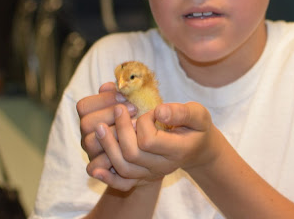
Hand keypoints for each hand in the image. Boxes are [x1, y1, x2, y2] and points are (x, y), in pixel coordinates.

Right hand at [77, 82, 137, 165]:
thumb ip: (119, 95)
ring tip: (135, 127)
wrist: (149, 150)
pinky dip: (109, 159)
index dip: (104, 100)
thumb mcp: (131, 105)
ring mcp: (92, 152)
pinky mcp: (97, 169)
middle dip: (110, 114)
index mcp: (90, 117)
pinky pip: (94, 167)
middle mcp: (87, 134)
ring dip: (113, 133)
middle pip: (86, 123)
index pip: (84, 106)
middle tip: (134, 110)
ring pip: (90, 142)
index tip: (125, 98)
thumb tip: (110, 86)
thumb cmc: (138, 122)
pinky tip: (129, 149)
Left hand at [88, 101, 219, 190]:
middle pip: (132, 155)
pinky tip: (95, 169)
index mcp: (177, 150)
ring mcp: (152, 174)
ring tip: (100, 127)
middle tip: (117, 110)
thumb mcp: (197, 114)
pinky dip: (107, 178)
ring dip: (108, 147)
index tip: (147, 111)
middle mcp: (163, 166)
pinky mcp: (143, 177)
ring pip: (123, 168)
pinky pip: (122, 184)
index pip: (149, 140)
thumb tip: (159, 112)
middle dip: (120, 130)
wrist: (198, 148)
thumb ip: (181, 112)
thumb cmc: (197, 127)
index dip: (142, 122)